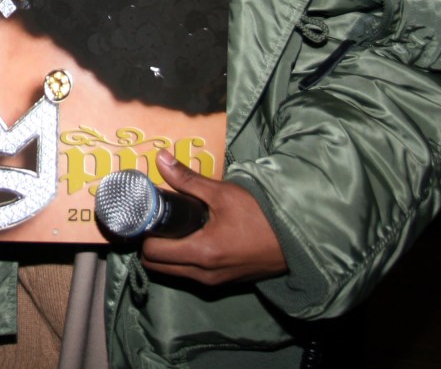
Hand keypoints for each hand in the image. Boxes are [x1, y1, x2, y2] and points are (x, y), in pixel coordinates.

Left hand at [138, 150, 287, 285]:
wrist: (296, 240)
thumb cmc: (260, 215)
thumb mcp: (222, 193)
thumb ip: (187, 179)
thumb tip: (161, 158)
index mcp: (201, 253)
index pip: (152, 253)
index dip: (144, 232)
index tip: (146, 213)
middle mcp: (203, 275)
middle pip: (157, 266)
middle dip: (151, 243)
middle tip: (156, 218)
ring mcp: (213, 282)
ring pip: (172, 272)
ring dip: (165, 253)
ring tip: (172, 225)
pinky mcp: (223, 282)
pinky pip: (190, 274)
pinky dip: (182, 259)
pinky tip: (190, 236)